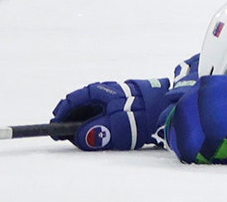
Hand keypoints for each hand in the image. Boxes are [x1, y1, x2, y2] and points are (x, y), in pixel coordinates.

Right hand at [51, 77, 186, 151]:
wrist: (172, 103)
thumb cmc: (142, 113)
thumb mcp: (115, 126)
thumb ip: (95, 132)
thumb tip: (78, 136)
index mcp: (102, 91)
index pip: (74, 99)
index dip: (62, 113)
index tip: (54, 127)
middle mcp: (110, 90)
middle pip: (84, 103)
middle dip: (72, 118)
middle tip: (65, 135)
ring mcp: (120, 95)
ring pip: (96, 107)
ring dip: (86, 120)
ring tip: (82, 136)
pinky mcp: (130, 101)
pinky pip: (108, 110)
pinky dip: (100, 120)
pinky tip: (102, 131)